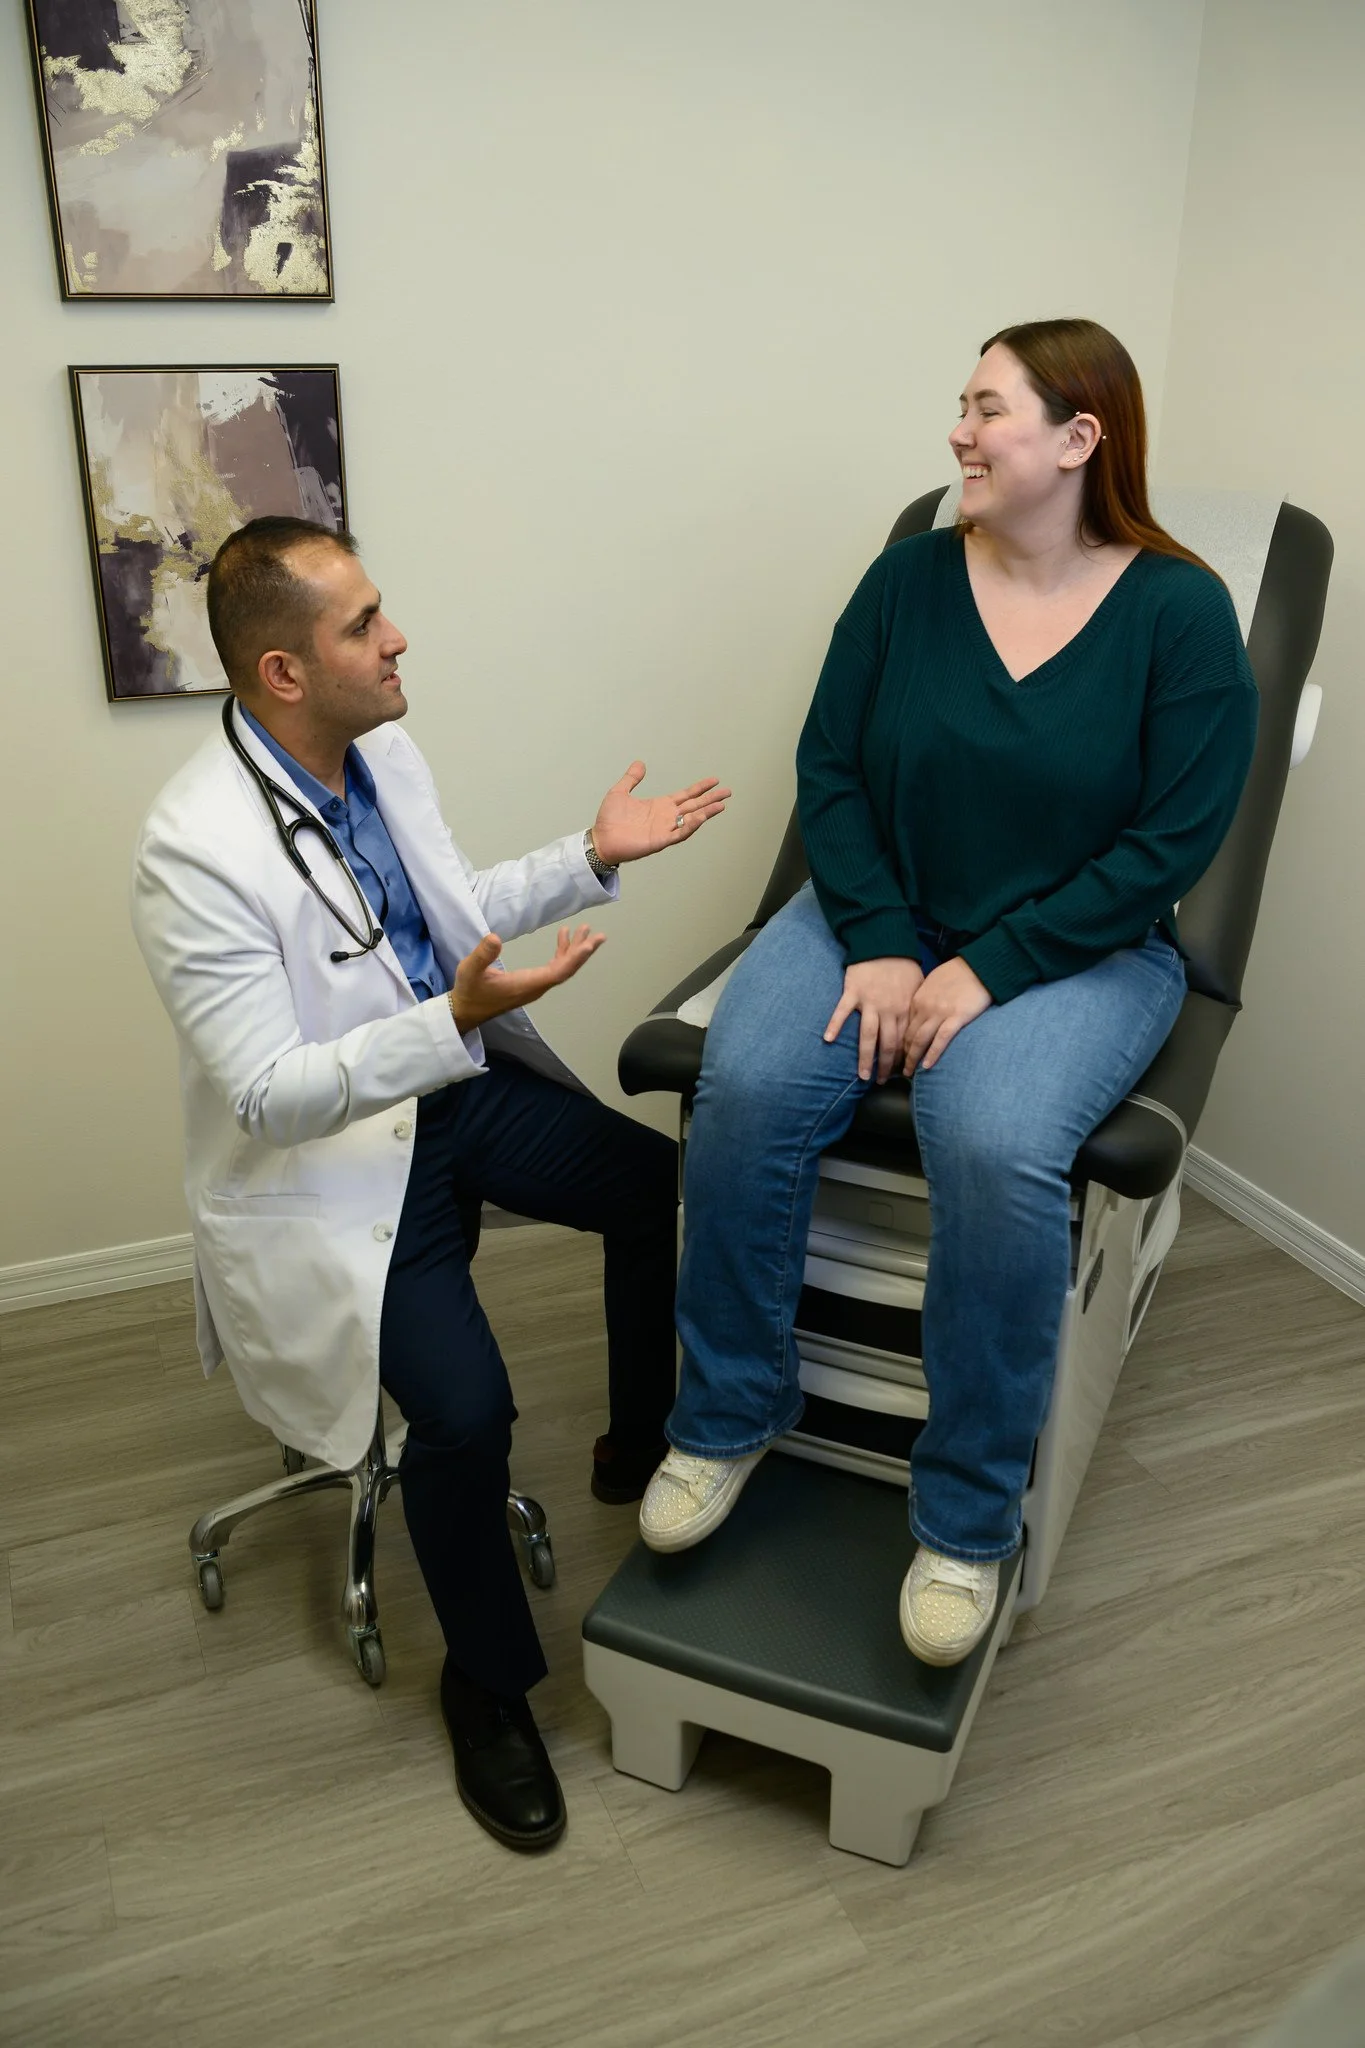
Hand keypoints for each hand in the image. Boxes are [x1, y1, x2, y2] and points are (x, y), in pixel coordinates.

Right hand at [449, 926, 604, 1034]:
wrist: (466, 1010)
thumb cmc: (469, 991)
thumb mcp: (470, 970)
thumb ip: (483, 955)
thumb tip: (495, 938)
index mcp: (527, 984)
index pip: (557, 972)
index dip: (574, 959)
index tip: (588, 946)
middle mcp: (537, 986)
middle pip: (567, 969)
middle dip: (583, 952)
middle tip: (599, 935)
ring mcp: (535, 985)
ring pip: (562, 968)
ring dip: (574, 950)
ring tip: (585, 930)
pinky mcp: (531, 982)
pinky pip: (553, 967)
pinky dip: (562, 952)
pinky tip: (563, 937)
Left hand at [590, 761, 730, 864]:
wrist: (601, 839)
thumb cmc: (609, 820)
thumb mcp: (620, 792)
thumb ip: (631, 778)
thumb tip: (640, 763)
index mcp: (660, 806)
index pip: (685, 795)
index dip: (700, 788)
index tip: (714, 780)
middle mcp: (666, 817)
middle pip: (694, 806)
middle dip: (711, 799)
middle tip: (728, 792)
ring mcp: (665, 829)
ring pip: (691, 820)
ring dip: (706, 812)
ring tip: (721, 805)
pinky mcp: (660, 841)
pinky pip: (680, 833)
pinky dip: (691, 826)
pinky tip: (700, 817)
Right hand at [823, 957, 923, 1083]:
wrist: (885, 943)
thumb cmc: (902, 964)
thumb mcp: (917, 987)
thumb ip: (916, 1007)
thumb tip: (919, 1027)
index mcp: (904, 1009)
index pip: (903, 1041)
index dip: (901, 1059)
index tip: (899, 1073)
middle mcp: (888, 1010)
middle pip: (887, 1045)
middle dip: (885, 1067)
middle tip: (880, 1082)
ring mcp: (869, 1002)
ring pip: (868, 1036)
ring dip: (865, 1058)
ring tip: (863, 1075)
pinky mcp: (853, 992)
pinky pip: (842, 1011)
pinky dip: (834, 1025)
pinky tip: (828, 1040)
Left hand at [902, 958, 992, 1072]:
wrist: (978, 966)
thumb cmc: (958, 973)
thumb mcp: (933, 983)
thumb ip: (924, 999)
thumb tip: (920, 1013)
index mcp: (917, 999)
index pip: (904, 1027)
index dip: (900, 1044)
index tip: (898, 1056)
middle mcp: (925, 1008)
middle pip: (908, 1036)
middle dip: (902, 1055)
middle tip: (897, 1070)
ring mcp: (940, 1013)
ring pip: (920, 1040)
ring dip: (913, 1059)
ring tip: (909, 1073)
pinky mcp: (956, 1017)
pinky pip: (941, 1039)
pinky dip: (933, 1054)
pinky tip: (927, 1066)